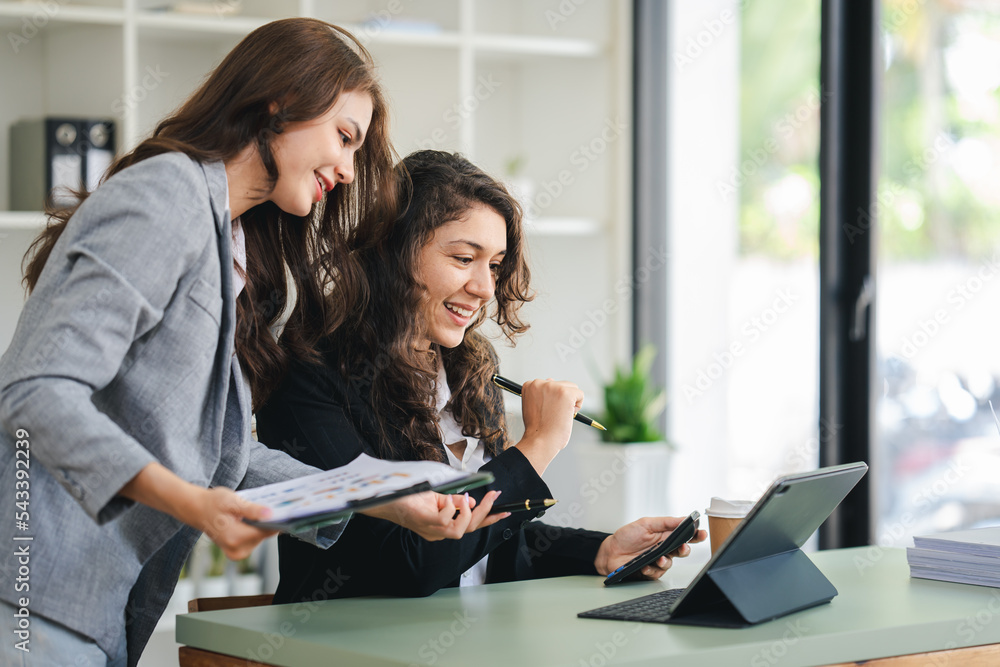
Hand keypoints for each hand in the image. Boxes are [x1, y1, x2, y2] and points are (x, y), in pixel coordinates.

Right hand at [120, 462, 276, 560]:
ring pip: (260, 539)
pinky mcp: (236, 552)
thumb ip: (252, 509)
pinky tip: (253, 519)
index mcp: (235, 537)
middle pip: (264, 536)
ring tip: (258, 512)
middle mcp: (236, 549)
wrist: (196, 509)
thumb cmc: (212, 503)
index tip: (288, 512)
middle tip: (272, 507)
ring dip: (262, 526)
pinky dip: (256, 531)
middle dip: (269, 522)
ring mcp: (236, 552)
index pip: (266, 532)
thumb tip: (270, 514)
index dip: (278, 521)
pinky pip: (254, 541)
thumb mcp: (233, 501)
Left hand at [359, 490, 507, 540]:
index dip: (489, 519)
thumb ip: (454, 502)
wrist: (389, 499)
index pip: (471, 526)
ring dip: (467, 513)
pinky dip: (450, 508)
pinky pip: (446, 520)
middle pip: (470, 529)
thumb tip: (471, 502)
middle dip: (486, 513)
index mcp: (443, 527)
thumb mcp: (438, 497)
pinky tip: (447, 500)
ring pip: (460, 531)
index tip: (505, 511)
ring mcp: (433, 530)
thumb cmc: (410, 498)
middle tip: (494, 496)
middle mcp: (439, 532)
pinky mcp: (426, 524)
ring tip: (465, 498)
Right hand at [515, 379, 584, 474]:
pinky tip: (568, 415)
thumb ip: (541, 394)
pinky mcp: (565, 393)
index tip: (546, 411)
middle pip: (561, 384)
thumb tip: (551, 379)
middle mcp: (539, 383)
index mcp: (529, 385)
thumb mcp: (534, 407)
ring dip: (570, 401)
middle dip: (562, 399)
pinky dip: (578, 406)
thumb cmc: (538, 429)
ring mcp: (553, 387)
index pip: (548, 385)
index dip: (551, 400)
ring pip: (572, 388)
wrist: (540, 441)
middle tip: (554, 415)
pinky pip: (580, 395)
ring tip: (560, 415)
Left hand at [594, 516, 707, 577]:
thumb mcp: (646, 524)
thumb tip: (683, 519)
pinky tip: (645, 566)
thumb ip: (665, 522)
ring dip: (666, 561)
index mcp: (664, 535)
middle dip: (685, 549)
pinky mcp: (651, 571)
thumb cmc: (626, 536)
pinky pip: (657, 573)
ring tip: (659, 558)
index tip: (701, 533)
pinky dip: (652, 570)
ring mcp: (658, 560)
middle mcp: (663, 548)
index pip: (684, 534)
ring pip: (670, 563)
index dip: (695, 534)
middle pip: (682, 550)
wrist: (610, 552)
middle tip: (682, 548)